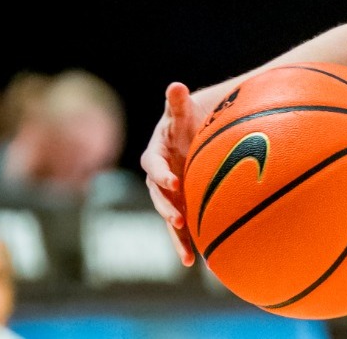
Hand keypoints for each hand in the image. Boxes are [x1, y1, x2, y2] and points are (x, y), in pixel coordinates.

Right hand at [141, 82, 202, 266]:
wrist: (191, 137)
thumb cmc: (185, 122)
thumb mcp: (181, 112)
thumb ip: (177, 103)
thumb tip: (175, 86)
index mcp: (155, 155)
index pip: (154, 166)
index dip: (162, 174)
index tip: (175, 181)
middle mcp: (158, 179)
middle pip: (158, 197)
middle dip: (168, 208)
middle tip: (179, 218)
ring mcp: (167, 195)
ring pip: (168, 216)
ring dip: (175, 234)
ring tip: (185, 253)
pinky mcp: (178, 206)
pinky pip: (179, 228)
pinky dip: (184, 243)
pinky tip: (192, 262)